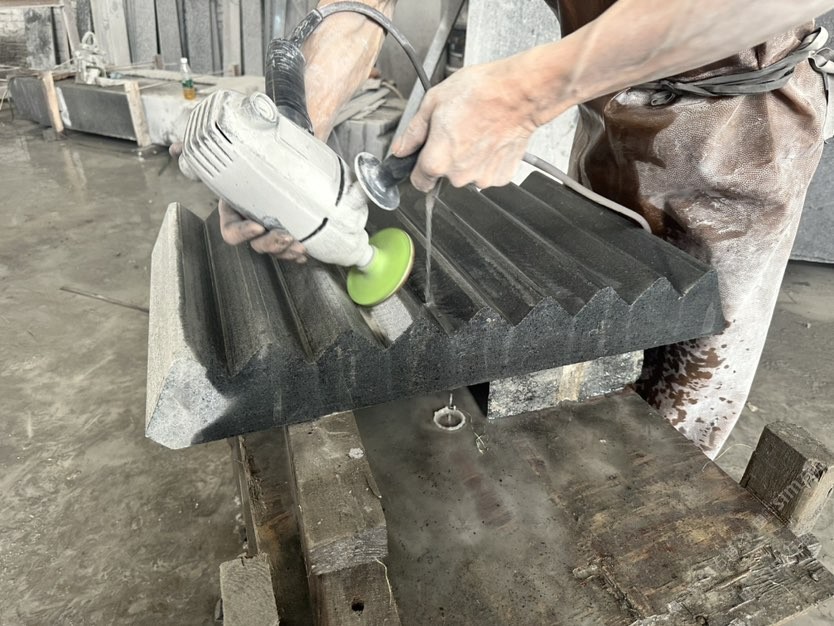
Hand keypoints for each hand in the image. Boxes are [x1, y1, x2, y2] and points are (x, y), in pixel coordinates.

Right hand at [169, 143, 306, 262]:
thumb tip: (175, 148)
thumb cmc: (249, 159)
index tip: (256, 226)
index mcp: (233, 212)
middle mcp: (251, 224)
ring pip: (275, 249)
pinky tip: (304, 254)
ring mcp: (270, 229)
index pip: (231, 231)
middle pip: (256, 245)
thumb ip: (201, 151)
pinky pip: (290, 248)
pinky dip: (296, 253)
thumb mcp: (228, 154)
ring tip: (300, 247)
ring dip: (286, 251)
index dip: (242, 233)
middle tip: (285, 237)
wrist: (276, 155)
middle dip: (270, 245)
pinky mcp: (288, 228)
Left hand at [391, 58, 538, 191]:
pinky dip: (488, 160)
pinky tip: (491, 139)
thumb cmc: (480, 92)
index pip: (419, 182)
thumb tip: (401, 148)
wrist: (519, 92)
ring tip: (477, 132)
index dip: (420, 168)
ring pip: (467, 174)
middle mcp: (459, 176)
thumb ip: (413, 132)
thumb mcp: (433, 102)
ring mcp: (483, 178)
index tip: (425, 157)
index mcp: (437, 161)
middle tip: (457, 131)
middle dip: (447, 158)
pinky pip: (488, 172)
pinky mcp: (502, 176)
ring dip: (469, 159)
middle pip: (444, 176)